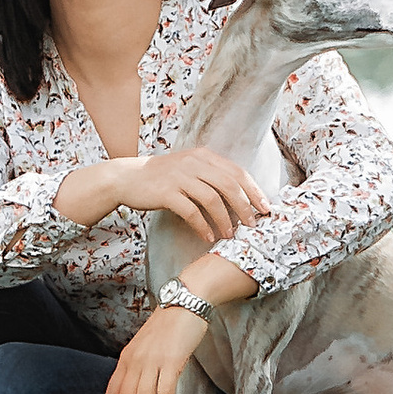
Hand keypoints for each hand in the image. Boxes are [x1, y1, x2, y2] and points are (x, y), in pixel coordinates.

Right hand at [55, 144, 270, 243]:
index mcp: (203, 156)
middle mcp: (194, 163)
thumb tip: (239, 197)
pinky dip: (203, 226)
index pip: (237, 171)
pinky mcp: (167, 192)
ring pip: (212, 199)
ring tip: (230, 236)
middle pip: (229, 185)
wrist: (127, 178)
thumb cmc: (162, 177)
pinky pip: (191, 211)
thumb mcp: (188, 169)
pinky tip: (208, 237)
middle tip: (253, 225)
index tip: (265, 208)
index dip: (254, 190)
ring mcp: (180, 177)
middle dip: (245, 207)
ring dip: (225, 220)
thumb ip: (211, 177)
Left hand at [104, 301, 214, 393]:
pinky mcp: (171, 361)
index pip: (112, 393)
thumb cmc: (168, 325)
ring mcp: (152, 361)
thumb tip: (135, 393)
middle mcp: (135, 361)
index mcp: (126, 358)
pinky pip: (164, 393)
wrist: (185, 302)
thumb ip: (137, 366)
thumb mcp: (144, 346)